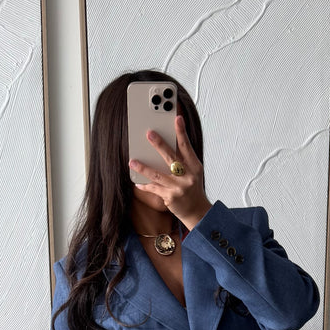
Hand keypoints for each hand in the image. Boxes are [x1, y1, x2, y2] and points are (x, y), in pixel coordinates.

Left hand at [129, 114, 211, 229]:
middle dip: (159, 144)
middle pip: (171, 157)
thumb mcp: (193, 172)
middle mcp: (188, 176)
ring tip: (132, 161)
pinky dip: (145, 185)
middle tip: (149, 133)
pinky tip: (137, 182)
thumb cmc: (192, 188)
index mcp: (194, 166)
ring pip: (158, 174)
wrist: (197, 211)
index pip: (187, 146)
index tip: (177, 118)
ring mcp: (178, 187)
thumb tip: (165, 145)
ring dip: (143, 168)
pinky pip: (154, 189)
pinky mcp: (170, 197)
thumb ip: (182, 160)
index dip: (181, 132)